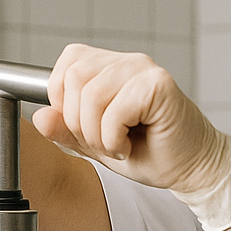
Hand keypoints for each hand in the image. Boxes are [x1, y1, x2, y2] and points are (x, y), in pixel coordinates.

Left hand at [32, 44, 222, 190]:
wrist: (191, 168)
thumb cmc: (150, 152)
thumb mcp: (96, 144)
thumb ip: (66, 131)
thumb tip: (38, 118)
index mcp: (110, 67)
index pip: (67, 65)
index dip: (62, 101)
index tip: (83, 128)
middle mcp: (127, 62)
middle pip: (74, 78)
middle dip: (78, 123)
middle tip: (103, 142)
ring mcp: (144, 70)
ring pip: (92, 96)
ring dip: (98, 134)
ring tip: (118, 145)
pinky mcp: (159, 85)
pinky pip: (116, 110)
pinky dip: (115, 137)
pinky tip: (130, 146)